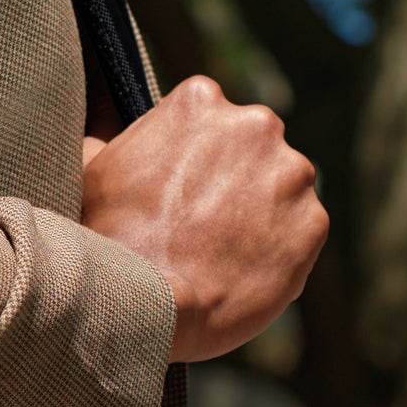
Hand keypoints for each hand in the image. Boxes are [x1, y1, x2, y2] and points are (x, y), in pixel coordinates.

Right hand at [80, 76, 327, 363]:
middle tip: (197, 219)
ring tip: (217, 251)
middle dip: (232, 176)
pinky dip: (276, 250)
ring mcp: (292, 174)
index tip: (175, 183)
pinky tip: (238, 271)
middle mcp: (257, 125)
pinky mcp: (314, 223)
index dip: (190, 152)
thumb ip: (109, 142)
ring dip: (258, 213)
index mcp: (201, 100)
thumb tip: (102, 138)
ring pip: (280, 189)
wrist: (146, 306)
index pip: (206, 115)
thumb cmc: (108, 234)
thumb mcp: (92, 171)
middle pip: (251, 146)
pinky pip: (298, 233)